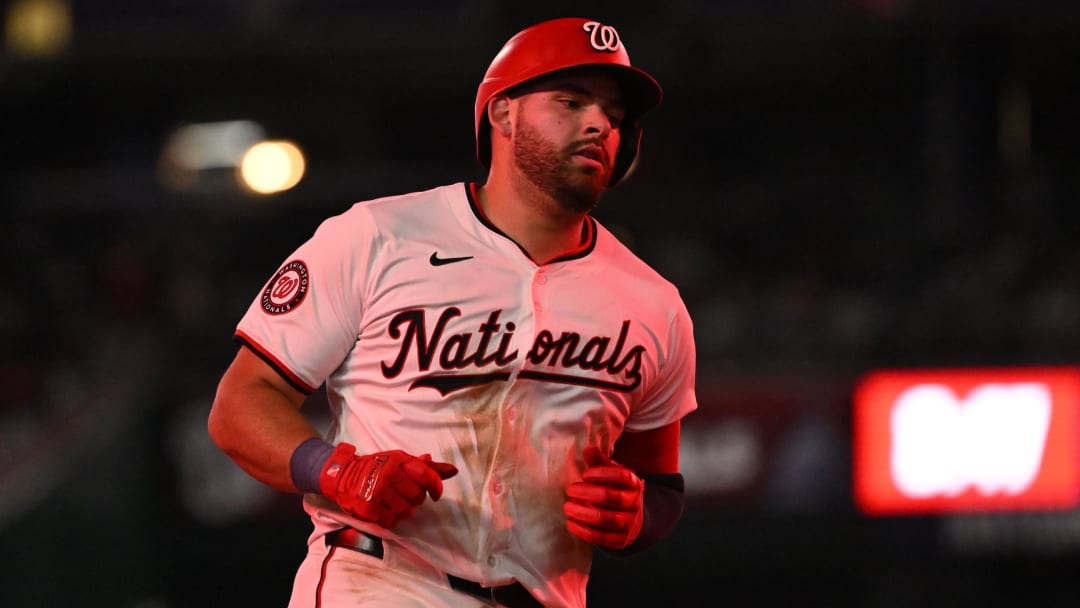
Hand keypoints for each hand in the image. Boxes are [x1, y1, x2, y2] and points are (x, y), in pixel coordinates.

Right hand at [319, 443, 457, 528]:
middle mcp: (389, 475)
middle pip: (418, 497)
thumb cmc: (376, 467)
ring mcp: (378, 492)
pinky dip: (390, 519)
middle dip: (414, 499)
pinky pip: (391, 521)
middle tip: (403, 495)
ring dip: (403, 510)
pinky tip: (384, 511)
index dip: (436, 487)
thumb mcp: (399, 460)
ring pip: (406, 511)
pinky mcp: (369, 508)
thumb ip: (424, 467)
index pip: (427, 475)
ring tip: (393, 502)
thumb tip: (452, 470)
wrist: (342, 475)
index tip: (436, 494)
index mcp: (399, 461)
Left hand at [564, 446, 644, 549]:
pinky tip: (571, 524)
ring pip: (607, 519)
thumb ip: (598, 462)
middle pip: (612, 497)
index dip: (602, 474)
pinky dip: (584, 531)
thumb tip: (588, 448)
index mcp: (633, 484)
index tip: (585, 475)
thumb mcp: (609, 475)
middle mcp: (634, 503)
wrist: (630, 520)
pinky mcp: (620, 540)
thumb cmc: (614, 491)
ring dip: (584, 513)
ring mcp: (629, 523)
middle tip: (570, 490)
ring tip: (567, 507)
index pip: (622, 476)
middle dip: (587, 493)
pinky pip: (602, 538)